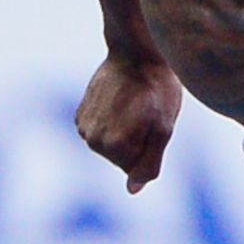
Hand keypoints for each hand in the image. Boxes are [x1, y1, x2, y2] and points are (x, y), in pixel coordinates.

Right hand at [74, 55, 182, 193]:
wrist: (136, 54)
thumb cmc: (158, 91)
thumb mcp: (164, 130)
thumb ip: (149, 164)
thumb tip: (132, 189)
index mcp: (116, 147)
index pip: (136, 170)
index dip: (150, 148)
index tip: (154, 124)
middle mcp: (94, 140)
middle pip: (121, 160)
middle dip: (137, 142)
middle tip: (145, 114)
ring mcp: (83, 127)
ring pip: (110, 147)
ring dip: (124, 132)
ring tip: (133, 107)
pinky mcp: (80, 115)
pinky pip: (100, 132)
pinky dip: (111, 121)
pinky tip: (119, 102)